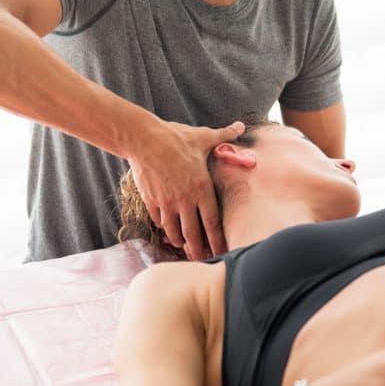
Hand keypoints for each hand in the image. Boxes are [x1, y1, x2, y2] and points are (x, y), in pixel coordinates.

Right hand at [129, 119, 244, 259]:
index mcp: (201, 188)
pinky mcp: (151, 200)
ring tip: (183, 246)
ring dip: (179, 240)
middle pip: (193, 233)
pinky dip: (164, 226)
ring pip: (174, 230)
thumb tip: (240, 125)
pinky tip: (167, 229)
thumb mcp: (203, 137)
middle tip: (202, 260)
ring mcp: (167, 202)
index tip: (221, 251)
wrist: (144, 139)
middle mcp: (185, 199)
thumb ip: (223, 135)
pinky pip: (159, 219)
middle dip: (198, 249)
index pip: (212, 222)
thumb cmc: (175, 138)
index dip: (217, 240)